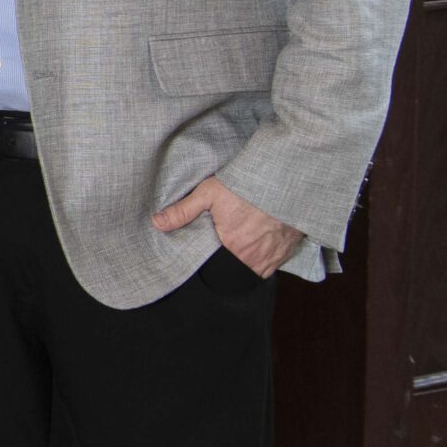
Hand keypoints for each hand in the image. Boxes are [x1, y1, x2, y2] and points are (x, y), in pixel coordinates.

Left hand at [151, 174, 305, 277]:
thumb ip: (182, 211)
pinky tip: (260, 241)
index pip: (218, 267)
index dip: (213, 261)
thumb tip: (156, 223)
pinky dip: (267, 255)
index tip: (209, 252)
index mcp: (234, 248)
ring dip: (249, 259)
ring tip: (243, 242)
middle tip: (226, 245)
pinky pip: (275, 262)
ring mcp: (275, 256)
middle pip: (238, 268)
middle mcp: (256, 258)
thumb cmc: (246, 186)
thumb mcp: (209, 194)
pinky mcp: (289, 250)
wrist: (286, 179)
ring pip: (257, 267)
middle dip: (231, 260)